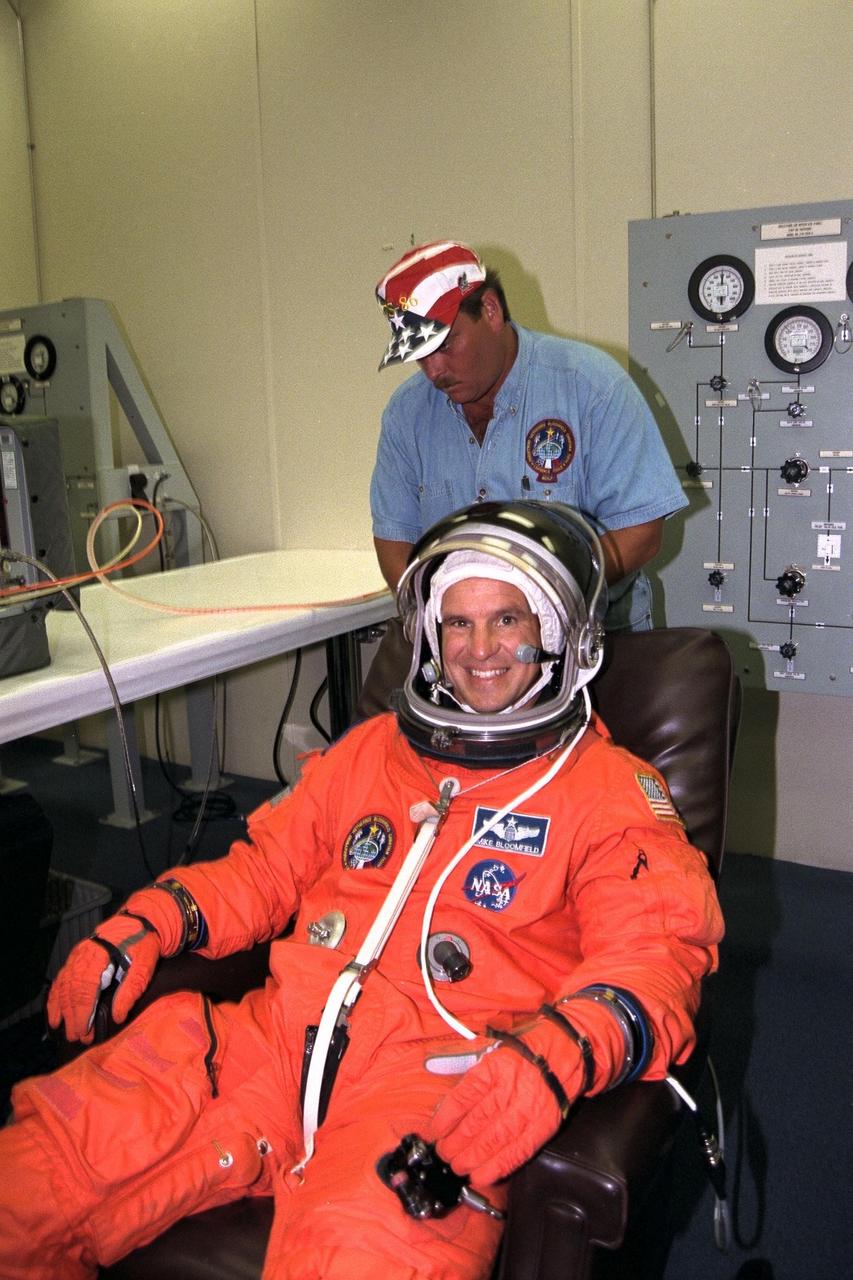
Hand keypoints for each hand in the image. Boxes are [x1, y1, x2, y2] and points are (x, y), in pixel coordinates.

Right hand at [47, 887, 182, 1042]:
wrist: (141, 919)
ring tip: (64, 1030)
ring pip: (63, 985)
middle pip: (72, 990)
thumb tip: (118, 1016)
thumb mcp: (144, 964)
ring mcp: (77, 955)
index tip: (84, 1032)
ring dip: (62, 1009)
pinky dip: (56, 997)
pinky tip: (56, 1013)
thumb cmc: (144, 942)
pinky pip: (61, 979)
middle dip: (73, 1016)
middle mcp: (83, 954)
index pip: (85, 989)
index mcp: (99, 955)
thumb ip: (131, 990)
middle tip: (77, 1037)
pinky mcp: (77, 957)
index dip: (82, 1013)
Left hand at [430, 1019, 582, 1186]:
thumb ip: (469, 1070)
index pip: (462, 1098)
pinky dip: (498, 1167)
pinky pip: (517, 1152)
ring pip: (493, 1141)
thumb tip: (443, 1091)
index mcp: (493, 1068)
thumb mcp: (493, 1049)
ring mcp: (527, 1110)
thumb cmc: (526, 1052)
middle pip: (475, 1123)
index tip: (434, 1133)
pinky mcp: (542, 1126)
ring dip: (472, 1159)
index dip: (444, 1119)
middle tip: (444, 1154)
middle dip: (455, 1144)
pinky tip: (483, 1176)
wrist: (566, 1053)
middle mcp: (509, 1090)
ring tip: (459, 1167)